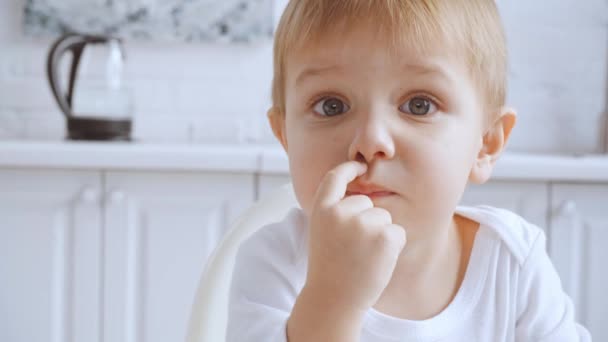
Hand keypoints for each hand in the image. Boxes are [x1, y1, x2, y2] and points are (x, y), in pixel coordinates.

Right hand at [304, 161, 406, 312]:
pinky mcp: (385, 235)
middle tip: (352, 249)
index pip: (335, 176)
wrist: (334, 300)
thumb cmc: (330, 268)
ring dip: (380, 235)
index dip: (349, 169)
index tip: (359, 167)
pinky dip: (393, 246)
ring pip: (384, 217)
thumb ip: (336, 211)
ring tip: (363, 257)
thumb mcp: (322, 232)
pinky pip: (398, 232)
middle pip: (367, 202)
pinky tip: (376, 261)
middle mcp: (341, 211)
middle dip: (366, 220)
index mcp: (321, 209)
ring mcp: (363, 223)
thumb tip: (360, 192)